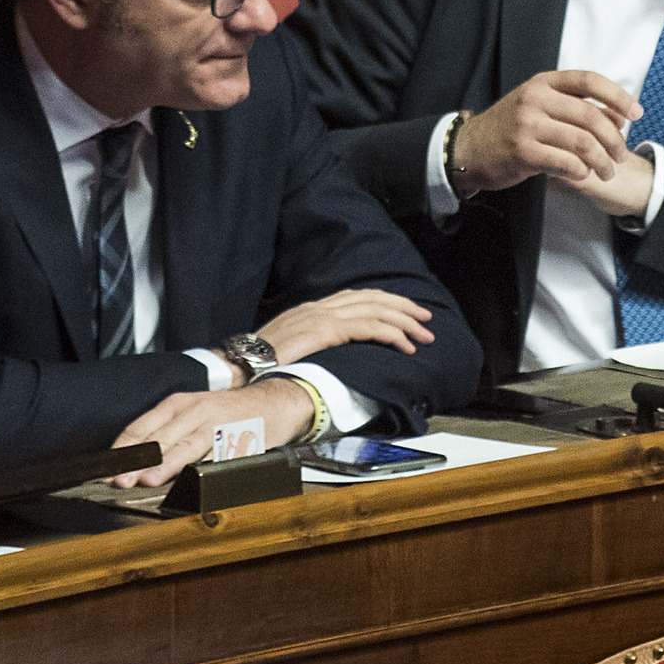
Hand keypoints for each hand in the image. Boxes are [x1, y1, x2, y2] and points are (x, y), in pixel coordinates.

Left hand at [107, 378, 314, 488]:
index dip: (121, 451)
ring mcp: (217, 423)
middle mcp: (195, 409)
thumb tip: (131, 462)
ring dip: (165, 464)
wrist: (274, 401)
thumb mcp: (192, 412)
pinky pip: (215, 454)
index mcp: (177, 403)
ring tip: (149, 479)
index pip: (140, 428)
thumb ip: (166, 432)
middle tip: (119, 481)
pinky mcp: (238, 436)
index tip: (105, 472)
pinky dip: (201, 467)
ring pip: (186, 445)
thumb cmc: (227, 412)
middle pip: (159, 438)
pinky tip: (191, 478)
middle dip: (137, 462)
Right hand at [256, 288, 435, 362]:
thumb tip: (329, 354)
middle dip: (404, 308)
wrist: (237, 366)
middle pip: (373, 298)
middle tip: (426, 319)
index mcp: (312, 309)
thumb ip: (310, 344)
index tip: (406, 312)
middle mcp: (319, 307)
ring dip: (405, 322)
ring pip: (376, 311)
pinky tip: (405, 344)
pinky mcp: (325, 331)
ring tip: (423, 335)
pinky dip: (392, 334)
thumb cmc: (258, 364)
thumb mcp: (288, 348)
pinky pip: (368, 327)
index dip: (386, 302)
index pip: (357, 297)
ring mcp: (322, 317)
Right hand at [453, 69, 656, 217]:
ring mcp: (528, 125)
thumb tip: (618, 117)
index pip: (589, 80)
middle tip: (621, 155)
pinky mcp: (523, 152)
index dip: (618, 95)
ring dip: (602, 161)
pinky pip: (566, 162)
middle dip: (614, 139)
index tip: (637, 113)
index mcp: (543, 83)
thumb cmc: (512, 128)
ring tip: (608, 171)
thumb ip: (573, 106)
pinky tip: (583, 175)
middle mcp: (535, 99)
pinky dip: (582, 171)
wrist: (469, 149)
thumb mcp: (539, 104)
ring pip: (582, 142)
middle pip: (591, 116)